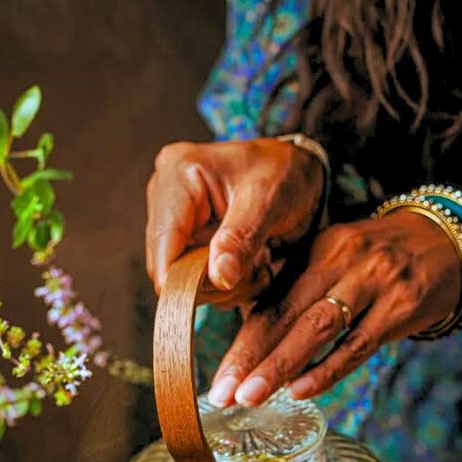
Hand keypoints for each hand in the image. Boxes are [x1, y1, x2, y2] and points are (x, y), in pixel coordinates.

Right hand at [145, 138, 324, 294]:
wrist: (297, 171)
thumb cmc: (284, 172)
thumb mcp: (268, 200)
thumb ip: (241, 239)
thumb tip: (220, 277)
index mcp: (178, 173)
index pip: (164, 241)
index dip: (185, 277)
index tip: (223, 289)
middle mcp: (166, 194)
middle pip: (169, 264)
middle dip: (212, 281)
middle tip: (252, 273)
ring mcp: (175, 218)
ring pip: (182, 277)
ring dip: (222, 285)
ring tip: (256, 267)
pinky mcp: (187, 237)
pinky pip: (195, 277)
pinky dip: (224, 282)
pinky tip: (248, 267)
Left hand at [207, 210, 461, 406]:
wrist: (451, 243)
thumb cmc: (380, 262)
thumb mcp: (339, 261)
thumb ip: (301, 295)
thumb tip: (253, 346)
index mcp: (318, 249)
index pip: (271, 300)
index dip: (241, 341)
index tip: (217, 378)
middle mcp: (342, 260)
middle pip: (287, 314)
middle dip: (250, 358)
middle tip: (222, 394)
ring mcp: (374, 281)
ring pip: (318, 329)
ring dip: (281, 366)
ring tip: (252, 397)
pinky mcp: (403, 305)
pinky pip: (359, 343)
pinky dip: (328, 369)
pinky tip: (301, 390)